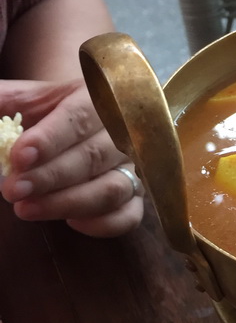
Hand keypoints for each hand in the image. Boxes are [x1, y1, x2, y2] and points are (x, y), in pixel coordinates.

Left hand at [0, 77, 143, 236]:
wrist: (82, 121)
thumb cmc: (50, 112)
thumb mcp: (27, 99)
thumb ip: (6, 102)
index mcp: (98, 99)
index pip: (79, 118)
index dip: (50, 139)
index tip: (19, 157)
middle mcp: (125, 133)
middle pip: (93, 157)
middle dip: (50, 178)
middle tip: (13, 190)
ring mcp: (133, 167)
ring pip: (112, 190)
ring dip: (68, 203)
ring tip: (27, 210)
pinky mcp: (135, 196)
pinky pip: (129, 217)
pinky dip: (103, 224)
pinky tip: (71, 222)